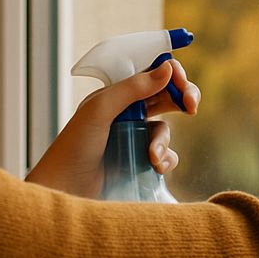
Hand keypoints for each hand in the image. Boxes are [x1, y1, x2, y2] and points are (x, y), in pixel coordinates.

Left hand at [24, 58, 200, 197]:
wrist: (67, 190)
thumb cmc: (75, 146)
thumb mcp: (100, 110)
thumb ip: (133, 88)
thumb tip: (167, 67)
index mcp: (116, 94)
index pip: (151, 73)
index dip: (171, 74)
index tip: (181, 84)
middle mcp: (127, 112)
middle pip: (166, 96)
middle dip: (183, 98)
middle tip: (191, 107)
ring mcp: (135, 138)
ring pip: (165, 129)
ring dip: (164, 140)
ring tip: (152, 157)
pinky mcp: (140, 162)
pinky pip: (165, 155)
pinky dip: (166, 159)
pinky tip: (155, 167)